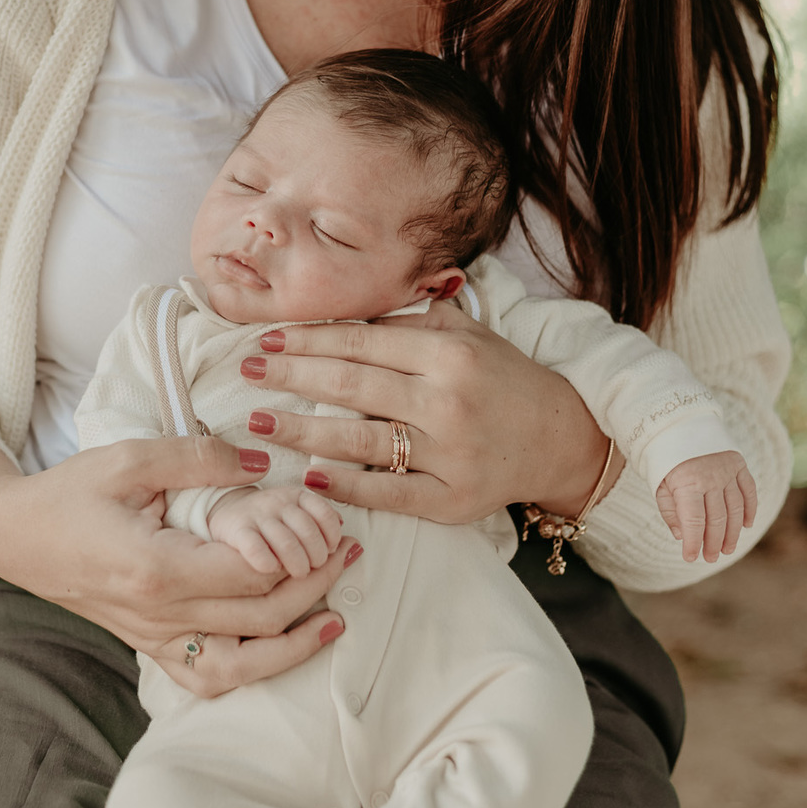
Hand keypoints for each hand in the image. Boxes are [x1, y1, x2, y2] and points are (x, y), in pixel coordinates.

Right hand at [0, 427, 354, 700]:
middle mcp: (159, 615)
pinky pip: (207, 676)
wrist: (14, 535)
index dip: (299, 553)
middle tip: (349, 555)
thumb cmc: (69, 492)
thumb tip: (261, 464)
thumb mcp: (131, 458)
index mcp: (156, 568)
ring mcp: (153, 638)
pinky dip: (249, 670)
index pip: (251, 573)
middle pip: (258, 617)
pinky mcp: (148, 645)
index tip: (330, 525)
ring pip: (240, 663)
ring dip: (294, 643)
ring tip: (334, 615)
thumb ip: (199, 458)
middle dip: (314, 588)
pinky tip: (280, 647)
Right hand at [207, 485, 343, 576]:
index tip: (333, 551)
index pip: (324, 512)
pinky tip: (272, 570)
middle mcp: (277, 502)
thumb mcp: (296, 512)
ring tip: (300, 573)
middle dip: (318, 554)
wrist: (223, 512)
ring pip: (286, 541)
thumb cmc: (268, 521)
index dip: (332, 535)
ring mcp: (255, 516)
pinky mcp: (235, 531)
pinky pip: (254, 547)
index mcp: (296, 495)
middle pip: (307, 529)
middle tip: (315, 568)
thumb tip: (349, 539)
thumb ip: (321, 521)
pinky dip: (266, 560)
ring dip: (298, 562)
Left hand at [236, 297, 617, 525]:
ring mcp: (450, 453)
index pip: (360, 342)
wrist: (561, 437)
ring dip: (302, 431)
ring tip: (259, 425)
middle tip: (245, 372)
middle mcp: (447, 400)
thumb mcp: (466, 335)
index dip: (307, 339)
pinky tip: (309, 477)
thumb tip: (346, 307)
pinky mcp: (453, 499)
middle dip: (290, 376)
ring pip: (360, 440)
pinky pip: (388, 492)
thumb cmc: (503, 380)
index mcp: (448, 353)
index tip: (265, 338)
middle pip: (351, 385)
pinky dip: (346, 485)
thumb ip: (411, 320)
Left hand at [655, 450, 756, 562]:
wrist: (678, 424)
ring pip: (735, 509)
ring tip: (727, 549)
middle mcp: (711, 477)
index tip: (690, 557)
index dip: (693, 542)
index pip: (693, 521)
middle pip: (717, 518)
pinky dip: (750, 509)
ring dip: (733, 532)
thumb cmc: (665, 458)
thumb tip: (681, 536)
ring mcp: (727, 470)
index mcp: (687, 483)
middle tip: (711, 557)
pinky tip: (746, 525)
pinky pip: (748, 490)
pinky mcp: (738, 463)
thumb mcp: (659, 483)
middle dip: (713, 542)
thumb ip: (669, 511)